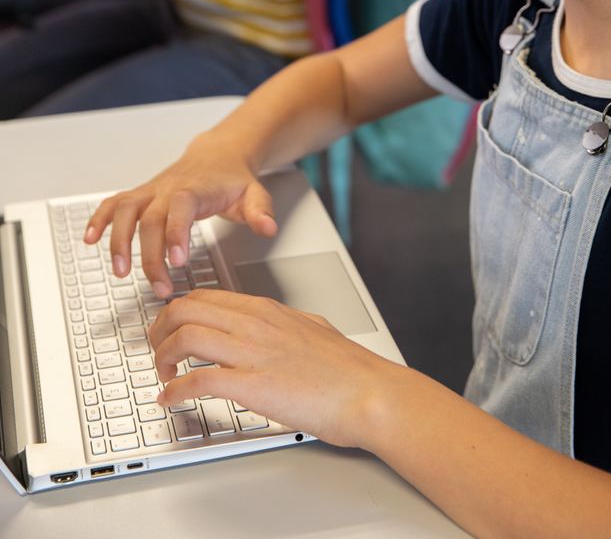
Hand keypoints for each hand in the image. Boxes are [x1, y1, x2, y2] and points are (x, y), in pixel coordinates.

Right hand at [84, 141, 277, 297]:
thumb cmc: (234, 179)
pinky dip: (99, 219)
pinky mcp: (141, 195)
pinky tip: (90, 239)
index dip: (176, 232)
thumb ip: (261, 211)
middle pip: (150, 218)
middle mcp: (169, 188)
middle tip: (160, 287)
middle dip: (150, 255)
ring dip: (117, 240)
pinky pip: (114, 204)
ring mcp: (152, 190)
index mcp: (196, 188)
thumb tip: (267, 227)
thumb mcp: (255, 193)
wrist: (219, 154)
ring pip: (125, 210)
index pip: (181, 207)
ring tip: (119, 271)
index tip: (177, 261)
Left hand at [150, 288, 397, 446]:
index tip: (169, 329)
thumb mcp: (312, 328)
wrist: (368, 392)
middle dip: (159, 329)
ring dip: (162, 356)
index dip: (178, 312)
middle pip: (186, 308)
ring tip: (161, 374)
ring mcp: (253, 352)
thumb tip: (274, 327)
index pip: (206, 297)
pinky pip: (199, 380)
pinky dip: (175, 390)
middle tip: (155, 349)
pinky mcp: (253, 385)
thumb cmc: (347, 368)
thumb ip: (285, 325)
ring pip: (186, 336)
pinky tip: (170, 400)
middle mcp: (254, 323)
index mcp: (266, 309)